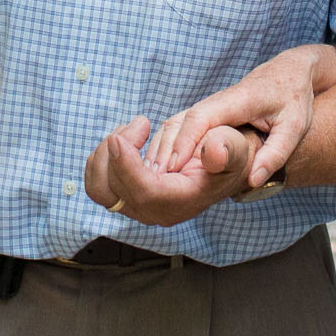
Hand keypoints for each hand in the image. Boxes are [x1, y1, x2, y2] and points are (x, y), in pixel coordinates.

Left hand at [84, 114, 259, 226]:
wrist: (225, 164)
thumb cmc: (229, 154)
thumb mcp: (235, 147)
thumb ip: (224, 150)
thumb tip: (212, 151)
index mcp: (182, 201)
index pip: (143, 192)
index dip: (125, 165)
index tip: (119, 138)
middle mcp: (157, 211)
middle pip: (114, 193)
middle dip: (114, 154)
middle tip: (138, 125)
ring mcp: (141, 206)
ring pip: (100, 189)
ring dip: (105, 155)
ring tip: (132, 130)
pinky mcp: (130, 196)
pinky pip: (100, 184)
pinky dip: (104, 159)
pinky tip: (126, 139)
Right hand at [147, 43, 335, 189]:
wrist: (290, 71)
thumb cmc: (294, 98)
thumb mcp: (294, 127)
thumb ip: (276, 153)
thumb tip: (254, 181)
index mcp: (239, 100)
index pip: (203, 117)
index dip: (185, 141)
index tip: (173, 167)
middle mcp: (220, 99)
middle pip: (183, 120)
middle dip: (166, 148)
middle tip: (154, 180)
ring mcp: (212, 104)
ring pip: (178, 121)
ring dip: (162, 146)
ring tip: (150, 177)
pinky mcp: (210, 111)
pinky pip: (183, 124)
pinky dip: (169, 142)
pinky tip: (160, 165)